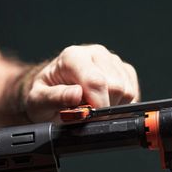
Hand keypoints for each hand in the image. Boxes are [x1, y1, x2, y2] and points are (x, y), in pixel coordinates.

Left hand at [22, 44, 138, 121]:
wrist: (51, 90)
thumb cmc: (44, 95)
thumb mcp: (38, 101)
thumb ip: (54, 98)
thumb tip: (76, 94)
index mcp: (72, 57)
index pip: (96, 81)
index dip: (98, 105)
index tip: (91, 118)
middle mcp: (95, 54)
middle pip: (116, 87)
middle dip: (104, 108)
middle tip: (87, 114)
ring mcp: (112, 60)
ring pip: (127, 91)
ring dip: (113, 107)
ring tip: (93, 108)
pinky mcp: (124, 70)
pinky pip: (133, 92)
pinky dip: (122, 105)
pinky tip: (105, 104)